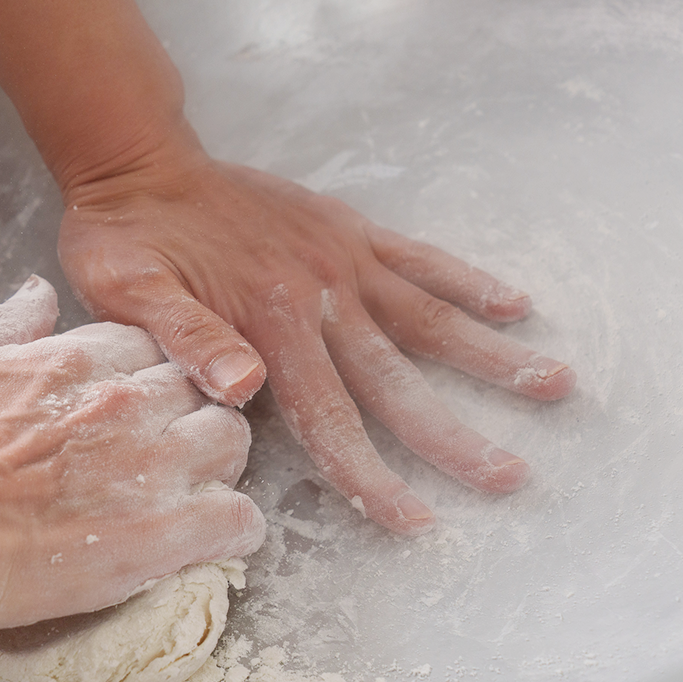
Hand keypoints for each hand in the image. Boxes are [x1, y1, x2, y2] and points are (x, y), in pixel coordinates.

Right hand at [0, 276, 264, 634]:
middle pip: (201, 388)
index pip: (152, 346)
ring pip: (233, 441)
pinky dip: (233, 529)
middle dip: (188, 415)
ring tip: (193, 494)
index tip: (133, 404)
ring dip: (219, 465)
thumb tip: (36, 294)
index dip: (147, 377)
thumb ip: (5, 326)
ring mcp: (152, 465)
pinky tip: (207, 539)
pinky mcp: (167, 532)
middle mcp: (127, 401)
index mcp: (79, 359)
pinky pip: (241, 519)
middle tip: (163, 453)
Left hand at [57, 130, 574, 535]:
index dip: (372, 475)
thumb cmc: (127, 238)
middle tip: (511, 477)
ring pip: (430, 316)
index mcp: (269, 324)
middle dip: (453, 435)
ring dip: (491, 355)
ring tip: (555, 384)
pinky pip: (420, 257)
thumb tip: (243, 389)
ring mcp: (342, 259)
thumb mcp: (130, 293)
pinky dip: (468, 281)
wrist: (139, 160)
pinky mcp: (348, 228)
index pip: (330, 418)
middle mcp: (320, 294)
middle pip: (397, 379)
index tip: (417, 521)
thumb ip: (186, 339)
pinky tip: (515, 304)